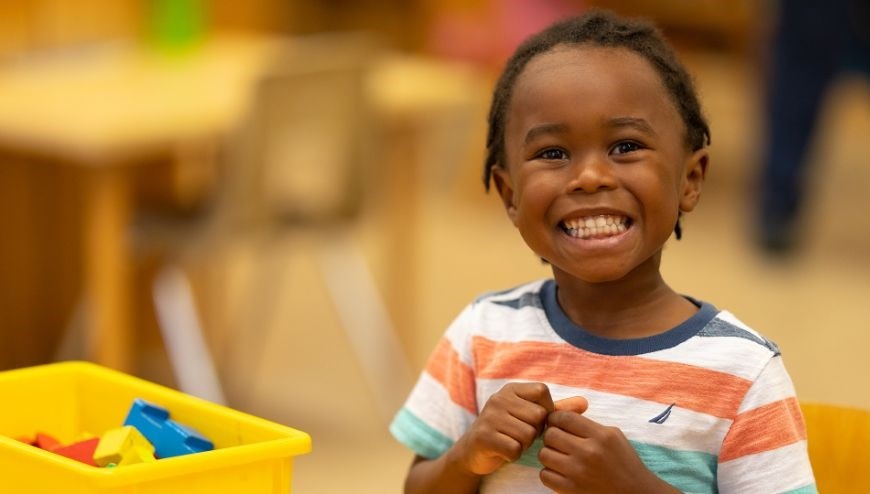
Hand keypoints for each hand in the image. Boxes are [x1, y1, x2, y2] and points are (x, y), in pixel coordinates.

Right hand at [451, 382, 554, 475]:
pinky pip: (515, 448)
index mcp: (511, 389)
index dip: (545, 410)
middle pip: (538, 416)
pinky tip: (504, 451)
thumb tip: (585, 402)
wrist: (473, 450)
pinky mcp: (484, 436)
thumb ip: (558, 410)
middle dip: (534, 431)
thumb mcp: (530, 416)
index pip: (542, 391)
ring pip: (528, 434)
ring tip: (511, 441)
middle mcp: (498, 398)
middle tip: (520, 434)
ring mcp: (490, 416)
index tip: (534, 420)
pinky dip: (513, 455)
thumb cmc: (508, 431)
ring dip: (524, 444)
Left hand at [539, 402, 676, 493]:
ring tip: (560, 457)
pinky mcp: (571, 490)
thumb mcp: (613, 435)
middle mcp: (588, 452)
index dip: (555, 418)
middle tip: (559, 441)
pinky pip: (545, 475)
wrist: (635, 492)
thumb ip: (588, 423)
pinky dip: (549, 473)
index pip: (564, 417)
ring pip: (544, 454)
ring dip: (549, 454)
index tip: (557, 423)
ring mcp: (578, 472)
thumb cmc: (624, 461)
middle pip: (551, 434)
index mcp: (600, 436)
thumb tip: (561, 413)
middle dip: (552, 436)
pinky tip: (561, 472)